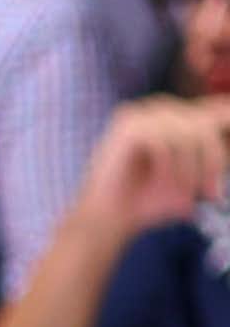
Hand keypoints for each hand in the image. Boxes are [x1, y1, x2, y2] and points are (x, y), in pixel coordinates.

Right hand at [76, 96, 229, 241]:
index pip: (219, 110)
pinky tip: (161, 181)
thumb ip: (215, 159)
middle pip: (206, 122)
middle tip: (212, 194)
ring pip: (189, 132)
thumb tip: (229, 156)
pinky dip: (169, 167)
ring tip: (186, 195)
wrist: (109, 218)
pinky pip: (166, 141)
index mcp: (176, 116)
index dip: (229, 119)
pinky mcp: (127, 127)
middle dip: (212, 161)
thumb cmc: (149, 200)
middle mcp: (159, 108)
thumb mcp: (194, 177)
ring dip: (192, 169)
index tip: (226, 161)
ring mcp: (141, 114)